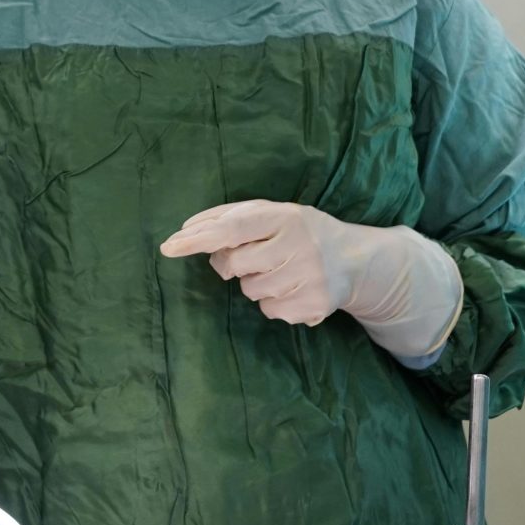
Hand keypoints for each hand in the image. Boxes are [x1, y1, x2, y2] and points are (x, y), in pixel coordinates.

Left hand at [161, 200, 461, 357]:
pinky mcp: (315, 305)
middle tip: (258, 255)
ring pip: (250, 290)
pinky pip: (270, 311)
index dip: (199, 237)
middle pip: (234, 264)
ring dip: (256, 283)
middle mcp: (299, 245)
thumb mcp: (273, 213)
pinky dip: (274, 302)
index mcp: (285, 216)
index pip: (233, 227)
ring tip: (283, 270)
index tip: (169, 246)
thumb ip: (230, 216)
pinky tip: (294, 289)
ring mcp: (309, 277)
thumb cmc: (300, 231)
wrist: (355, 260)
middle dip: (233, 263)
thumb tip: (186, 231)